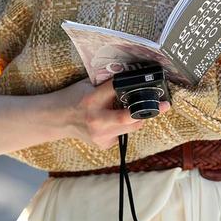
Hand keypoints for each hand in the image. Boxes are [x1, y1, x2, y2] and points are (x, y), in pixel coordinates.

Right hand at [52, 77, 169, 149]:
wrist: (57, 119)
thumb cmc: (74, 97)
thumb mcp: (88, 84)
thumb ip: (108, 82)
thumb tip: (132, 74)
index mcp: (91, 100)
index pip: (119, 91)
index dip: (139, 89)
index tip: (161, 96)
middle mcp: (96, 120)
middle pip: (131, 118)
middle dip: (148, 111)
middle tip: (163, 105)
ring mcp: (100, 136)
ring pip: (131, 128)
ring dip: (136, 118)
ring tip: (130, 108)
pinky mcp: (103, 145)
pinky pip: (123, 134)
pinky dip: (123, 126)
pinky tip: (113, 121)